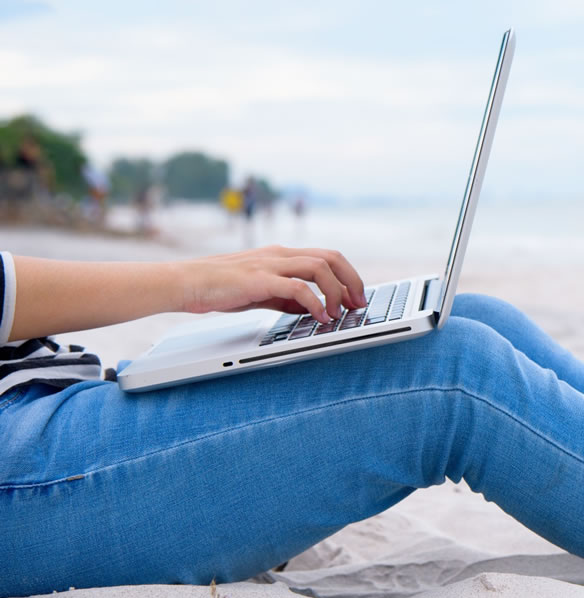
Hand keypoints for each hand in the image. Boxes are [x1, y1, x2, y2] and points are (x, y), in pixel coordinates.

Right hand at [179, 246, 368, 322]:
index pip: (327, 257)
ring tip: (339, 313)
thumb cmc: (220, 287)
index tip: (357, 298)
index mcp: (283, 255)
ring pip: (319, 267)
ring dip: (336, 291)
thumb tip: (311, 309)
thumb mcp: (262, 292)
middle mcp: (280, 255)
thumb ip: (287, 298)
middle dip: (352, 280)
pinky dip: (314, 302)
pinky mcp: (258, 279)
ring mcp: (270, 265)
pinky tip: (319, 317)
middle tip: (359, 304)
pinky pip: (296, 287)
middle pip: (331, 257)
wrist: (186, 283)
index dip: (348, 276)